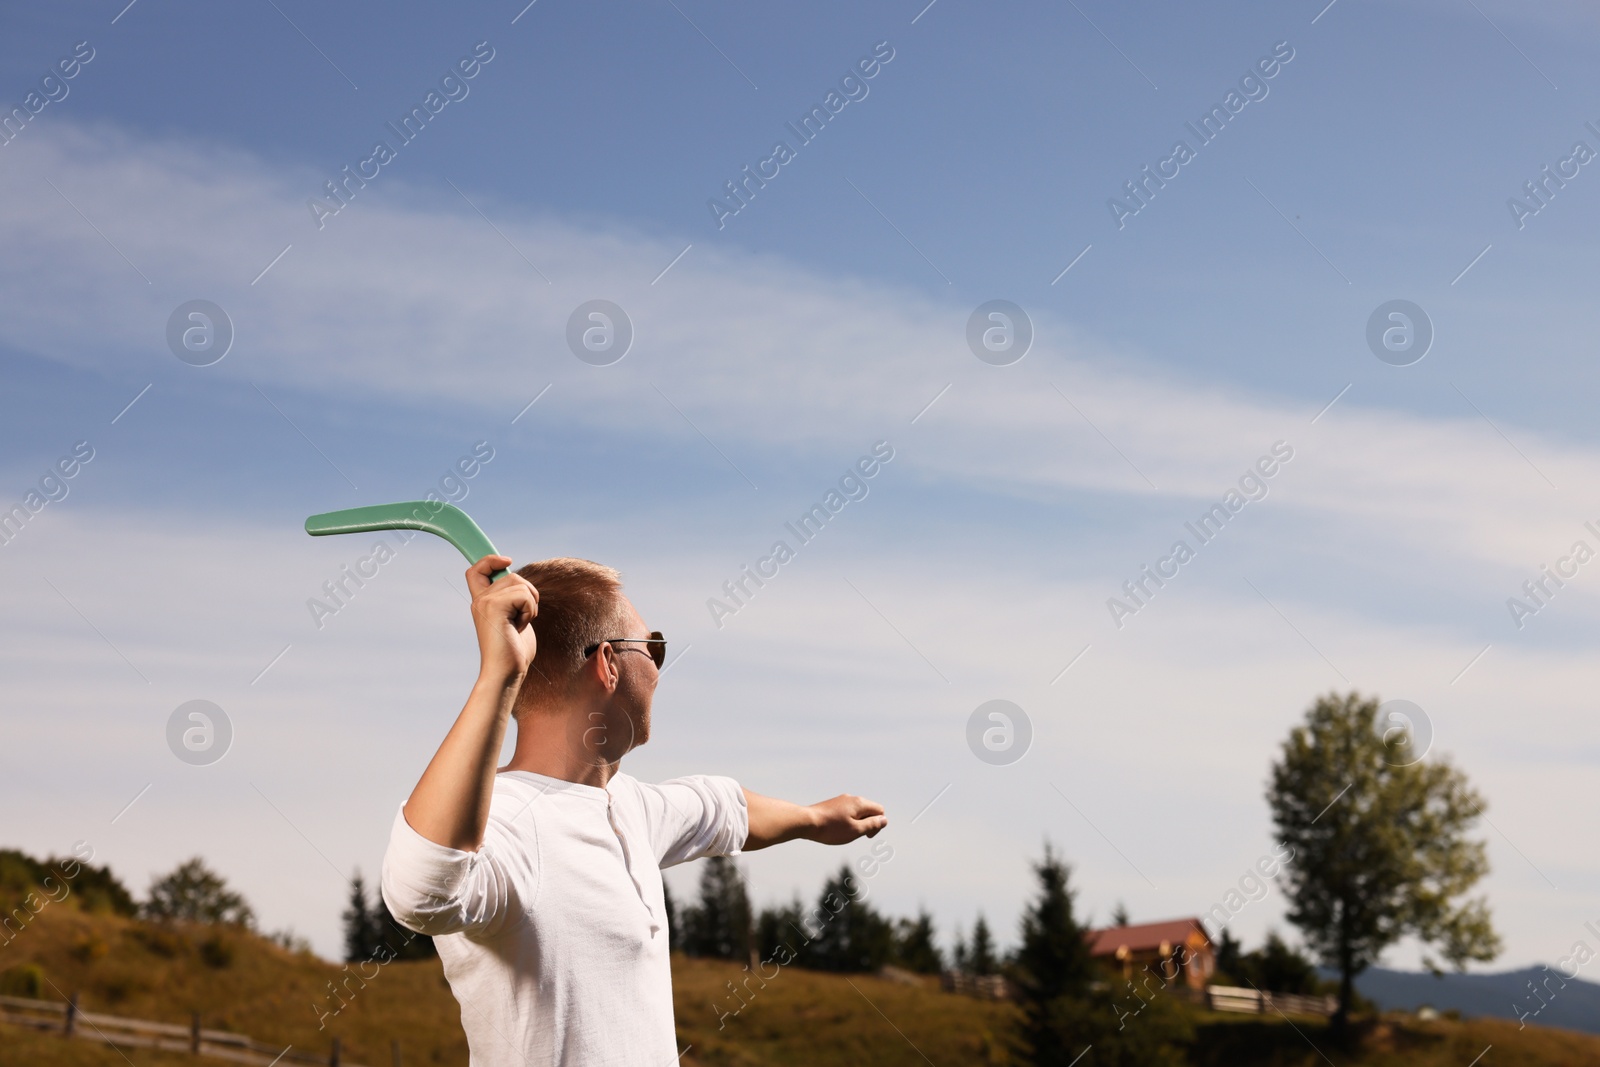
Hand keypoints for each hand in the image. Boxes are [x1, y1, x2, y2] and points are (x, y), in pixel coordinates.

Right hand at [466, 555, 536, 685]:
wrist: (506, 672)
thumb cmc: (514, 652)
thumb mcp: (515, 619)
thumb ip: (515, 601)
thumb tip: (524, 585)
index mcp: (482, 602)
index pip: (476, 570)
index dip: (490, 560)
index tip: (506, 560)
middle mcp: (479, 600)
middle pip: (510, 575)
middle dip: (528, 594)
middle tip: (521, 618)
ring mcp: (484, 602)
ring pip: (519, 583)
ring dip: (530, 604)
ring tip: (519, 624)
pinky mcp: (493, 607)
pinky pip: (524, 595)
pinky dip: (529, 611)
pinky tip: (519, 627)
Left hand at [807, 794, 886, 844]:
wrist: (806, 822)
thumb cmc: (831, 828)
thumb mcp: (855, 830)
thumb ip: (872, 824)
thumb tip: (884, 820)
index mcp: (860, 803)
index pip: (880, 810)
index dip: (878, 824)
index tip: (866, 835)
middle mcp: (851, 798)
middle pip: (869, 810)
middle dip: (867, 824)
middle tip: (855, 836)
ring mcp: (841, 800)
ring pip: (857, 812)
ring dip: (856, 823)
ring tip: (844, 833)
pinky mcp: (832, 805)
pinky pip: (847, 812)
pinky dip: (847, 821)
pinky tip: (836, 829)